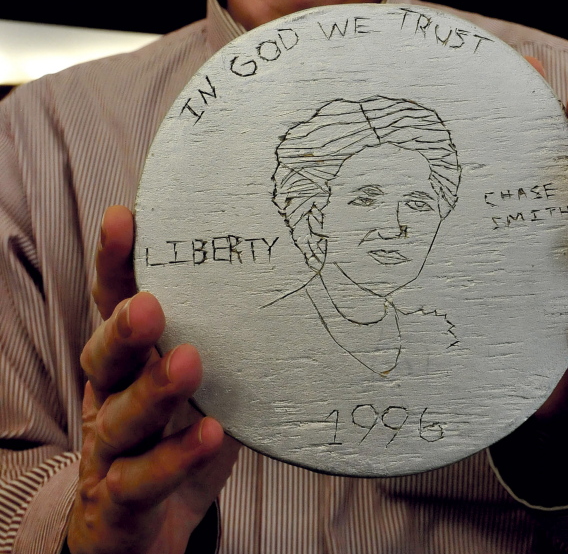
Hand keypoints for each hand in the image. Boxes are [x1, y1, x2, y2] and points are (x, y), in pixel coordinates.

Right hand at [67, 206, 239, 553]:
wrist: (140, 536)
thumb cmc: (174, 442)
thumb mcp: (201, 386)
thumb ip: (228, 346)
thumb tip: (290, 282)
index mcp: (125, 362)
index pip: (112, 303)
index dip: (115, 263)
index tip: (124, 218)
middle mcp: (108, 399)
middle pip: (104, 356)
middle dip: (124, 328)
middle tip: (151, 306)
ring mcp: (108, 454)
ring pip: (120, 419)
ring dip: (153, 390)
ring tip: (189, 361)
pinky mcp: (119, 503)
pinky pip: (143, 480)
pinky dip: (176, 458)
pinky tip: (211, 435)